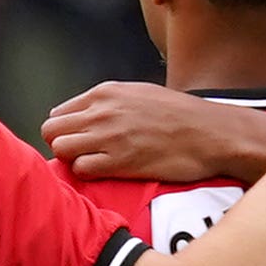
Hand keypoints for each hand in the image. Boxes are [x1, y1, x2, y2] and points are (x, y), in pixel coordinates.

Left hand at [45, 81, 258, 182]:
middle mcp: (102, 112)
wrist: (213, 134)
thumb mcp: (141, 93)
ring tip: (95, 163)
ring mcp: (109, 137)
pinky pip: (81, 168)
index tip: (82, 140)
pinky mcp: (120, 161)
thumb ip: (110, 102)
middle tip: (83, 154)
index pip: (59, 113)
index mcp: (105, 93)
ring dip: (73, 159)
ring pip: (61, 149)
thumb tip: (89, 114)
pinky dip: (88, 173)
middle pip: (52, 131)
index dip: (67, 130)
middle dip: (63, 144)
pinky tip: (107, 171)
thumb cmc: (183, 115)